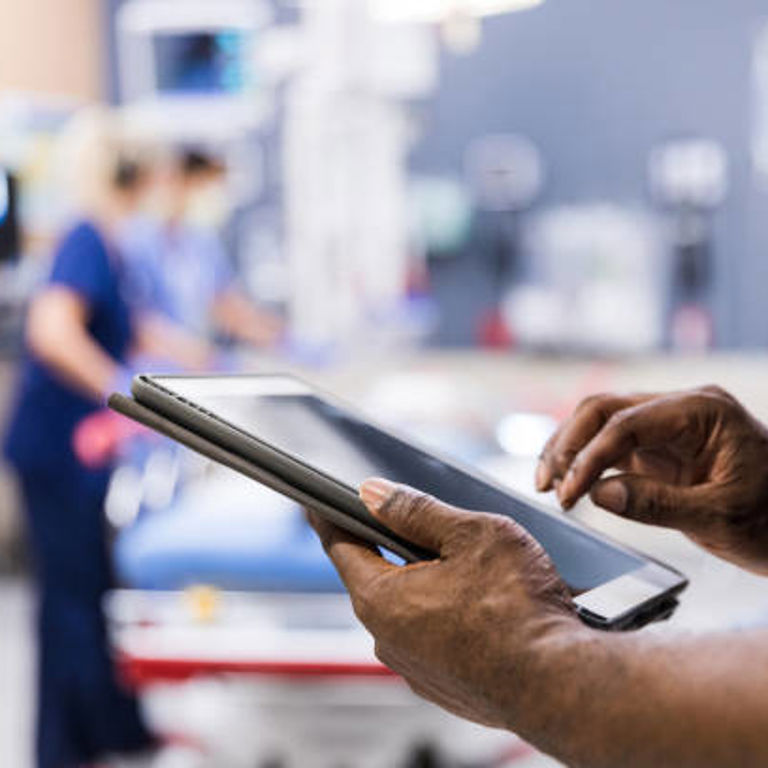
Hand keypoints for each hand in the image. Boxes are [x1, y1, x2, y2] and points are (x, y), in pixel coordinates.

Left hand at [309, 479, 579, 728]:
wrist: (561, 685)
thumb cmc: (519, 607)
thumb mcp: (469, 534)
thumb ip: (415, 511)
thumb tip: (373, 493)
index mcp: (382, 598)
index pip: (340, 545)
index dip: (329, 516)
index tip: (315, 502)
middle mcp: (388, 638)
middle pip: (375, 576)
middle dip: (390, 546)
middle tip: (413, 523)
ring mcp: (415, 667)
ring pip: (408, 607)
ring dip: (425, 582)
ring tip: (467, 567)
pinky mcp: (443, 686)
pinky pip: (431, 636)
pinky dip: (445, 614)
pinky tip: (480, 605)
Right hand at [537, 386, 767, 573]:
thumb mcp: (722, 518)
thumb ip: (658, 504)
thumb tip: (598, 493)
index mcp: (702, 411)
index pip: (627, 423)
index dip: (589, 456)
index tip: (568, 493)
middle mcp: (679, 408)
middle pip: (604, 409)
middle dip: (568, 445)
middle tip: (547, 485)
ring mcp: (666, 426)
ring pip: (599, 422)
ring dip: (568, 450)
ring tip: (547, 485)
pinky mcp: (657, 447)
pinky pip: (609, 445)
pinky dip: (584, 462)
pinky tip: (567, 483)